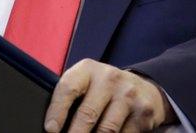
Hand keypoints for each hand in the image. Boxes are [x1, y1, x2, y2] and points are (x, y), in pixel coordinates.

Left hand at [44, 58, 174, 132]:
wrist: (145, 88)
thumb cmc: (104, 90)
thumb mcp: (87, 83)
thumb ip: (71, 97)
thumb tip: (52, 125)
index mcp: (88, 69)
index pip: (69, 88)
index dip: (57, 110)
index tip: (51, 129)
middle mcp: (109, 78)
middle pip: (87, 114)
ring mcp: (128, 95)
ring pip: (106, 130)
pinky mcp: (143, 112)